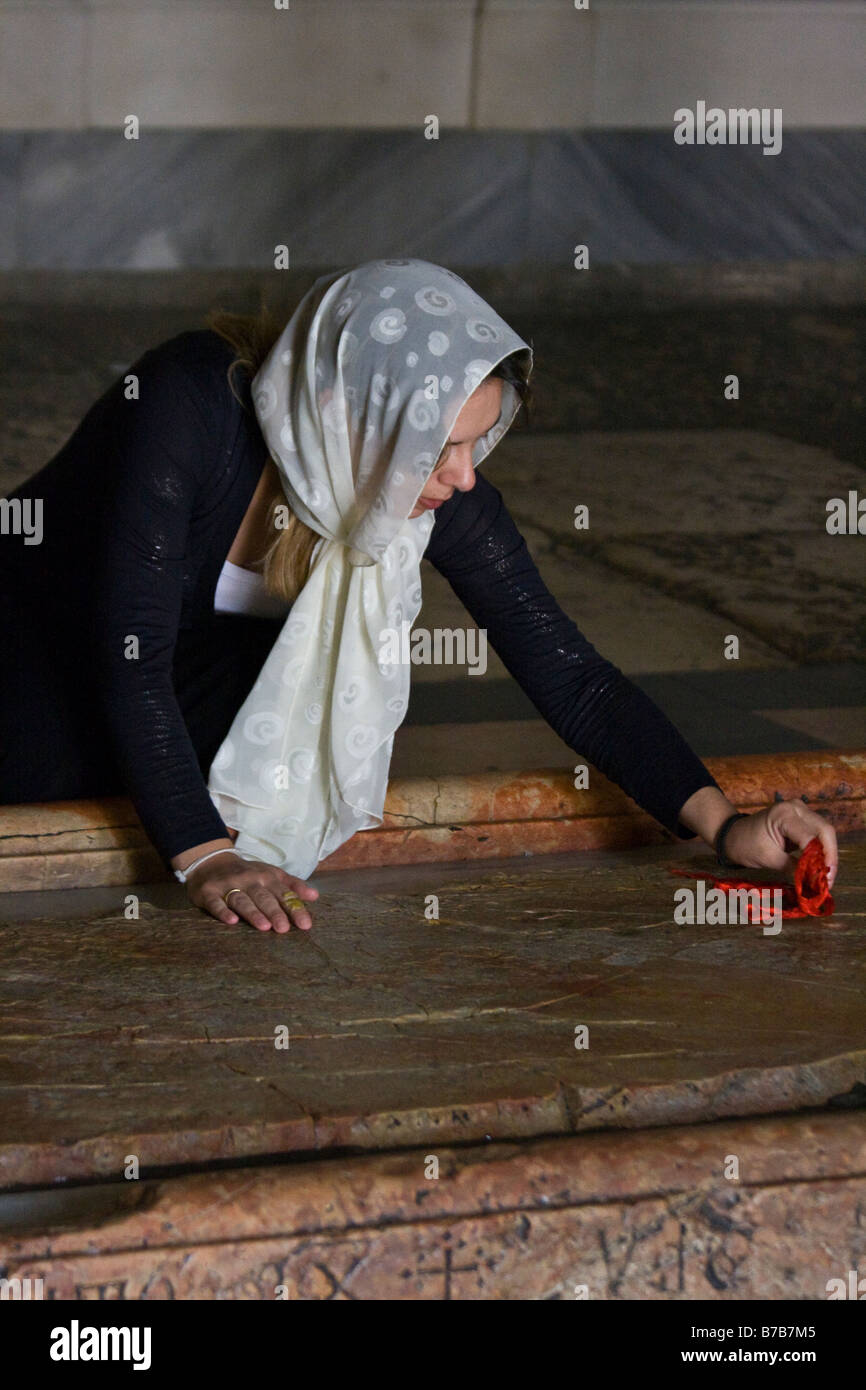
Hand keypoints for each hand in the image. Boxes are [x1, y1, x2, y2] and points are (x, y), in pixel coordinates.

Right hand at [185, 850, 318, 932]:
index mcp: (266, 877)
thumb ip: (292, 886)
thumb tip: (315, 896)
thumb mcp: (271, 874)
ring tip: (264, 926)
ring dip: (253, 912)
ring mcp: (228, 886)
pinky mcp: (209, 893)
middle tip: (284, 929)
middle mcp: (249, 880)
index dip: (294, 909)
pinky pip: (216, 903)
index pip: (283, 894)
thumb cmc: (248, 874)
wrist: (211, 862)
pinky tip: (231, 921)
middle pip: (263, 898)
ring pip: (242, 900)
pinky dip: (223, 911)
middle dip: (274, 912)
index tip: (305, 924)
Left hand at [723, 800, 836, 887]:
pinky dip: (821, 851)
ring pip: (825, 833)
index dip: (821, 859)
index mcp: (784, 814)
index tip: (823, 881)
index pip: (811, 837)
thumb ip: (794, 868)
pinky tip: (820, 868)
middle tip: (828, 880)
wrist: (734, 835)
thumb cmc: (746, 844)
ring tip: (826, 878)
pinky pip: (818, 835)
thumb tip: (816, 881)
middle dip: (830, 857)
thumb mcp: (769, 859)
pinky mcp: (802, 820)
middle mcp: (796, 808)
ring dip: (828, 855)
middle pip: (825, 831)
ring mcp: (801, 811)